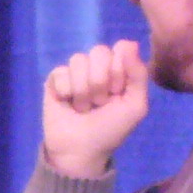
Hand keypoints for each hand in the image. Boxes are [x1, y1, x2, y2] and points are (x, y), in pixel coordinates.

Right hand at [40, 39, 149, 178]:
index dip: (119, 70)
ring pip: (78, 60)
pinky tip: (67, 104)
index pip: (121, 48)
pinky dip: (65, 91)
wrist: (81, 150)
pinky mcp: (54, 80)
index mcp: (120, 70)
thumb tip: (128, 42)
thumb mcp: (135, 105)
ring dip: (82, 90)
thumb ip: (138, 74)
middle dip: (100, 82)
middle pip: (98, 51)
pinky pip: (60, 72)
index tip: (118, 92)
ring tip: (83, 107)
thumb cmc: (111, 130)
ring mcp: (75, 73)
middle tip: (100, 103)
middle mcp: (97, 67)